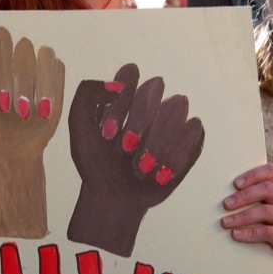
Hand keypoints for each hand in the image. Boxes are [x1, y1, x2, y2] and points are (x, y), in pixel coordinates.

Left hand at [0, 24, 64, 237]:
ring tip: (16, 109)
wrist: (4, 151)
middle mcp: (5, 56)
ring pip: (29, 49)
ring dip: (21, 83)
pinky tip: (38, 107)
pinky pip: (52, 63)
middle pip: (5, 38)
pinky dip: (45, 87)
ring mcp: (30, 65)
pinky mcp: (53, 75)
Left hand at [66, 63, 204, 256]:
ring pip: (175, 108)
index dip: (120, 101)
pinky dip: (175, 152)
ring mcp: (171, 121)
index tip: (108, 131)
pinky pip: (193, 129)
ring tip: (140, 166)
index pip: (129, 76)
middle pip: (153, 89)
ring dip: (155, 141)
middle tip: (124, 148)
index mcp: (125, 96)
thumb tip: (118, 85)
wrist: (114, 198)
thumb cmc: (96, 163)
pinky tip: (160, 172)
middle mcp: (150, 104)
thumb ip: (88, 92)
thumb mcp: (79, 126)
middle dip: (137, 122)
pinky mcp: (190, 140)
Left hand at [221, 164, 272, 262]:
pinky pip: (269, 232)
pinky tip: (236, 235)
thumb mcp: (254, 209)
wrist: (269, 258)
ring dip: (243, 216)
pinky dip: (250, 233)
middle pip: (269, 190)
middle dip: (244, 196)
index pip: (272, 172)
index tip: (235, 184)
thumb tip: (219, 190)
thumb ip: (246, 198)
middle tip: (226, 204)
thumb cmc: (257, 228)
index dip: (253, 175)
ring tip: (225, 222)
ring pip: (267, 211)